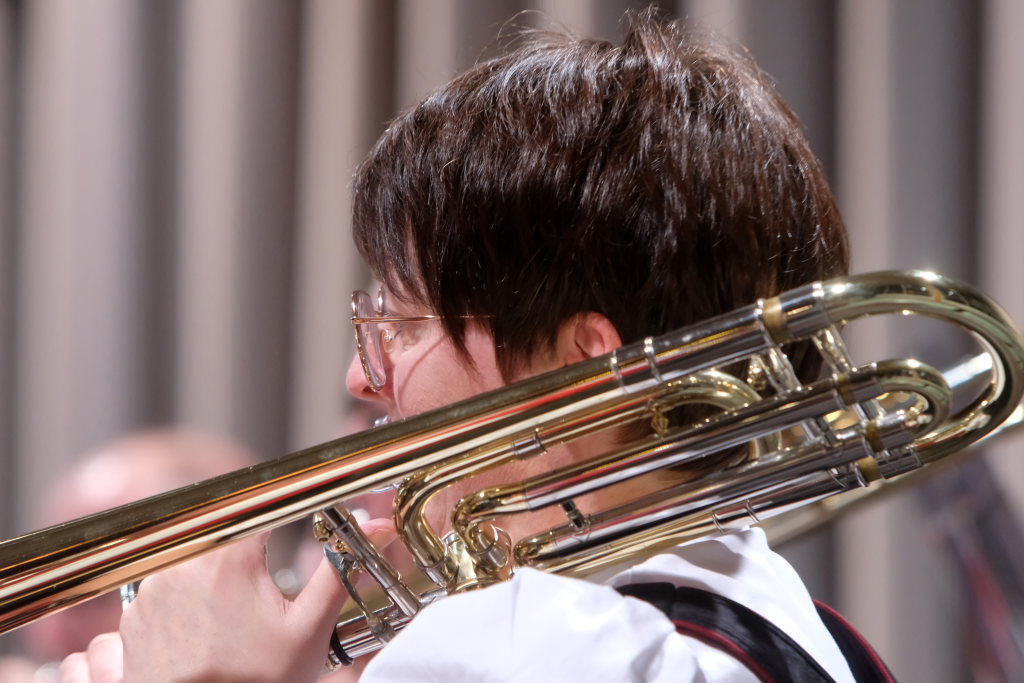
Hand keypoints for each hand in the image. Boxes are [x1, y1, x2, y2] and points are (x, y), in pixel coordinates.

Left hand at [58, 520, 394, 682]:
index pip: (256, 506)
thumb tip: (373, 529)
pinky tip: (204, 629)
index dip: (277, 510)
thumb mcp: (309, 629)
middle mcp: (180, 565)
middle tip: (262, 587)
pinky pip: (161, 588)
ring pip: (191, 557)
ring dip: (212, 572)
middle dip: (245, 550)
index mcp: (227, 558)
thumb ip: (338, 570)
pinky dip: (182, 599)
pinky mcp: (131, 619)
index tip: (291, 516)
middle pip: (222, 532)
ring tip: (233, 615)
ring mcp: (150, 592)